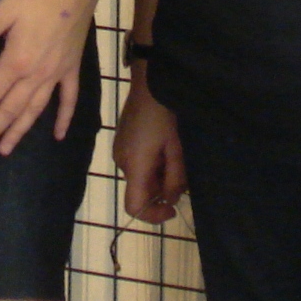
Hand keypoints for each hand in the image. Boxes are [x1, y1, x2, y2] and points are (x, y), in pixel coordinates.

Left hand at [0, 0, 95, 156]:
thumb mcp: (0, 12)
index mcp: (15, 61)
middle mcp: (36, 75)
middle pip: (10, 110)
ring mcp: (56, 75)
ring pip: (34, 110)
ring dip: (19, 131)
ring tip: (5, 150)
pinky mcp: (71, 69)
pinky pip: (68, 99)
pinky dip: (63, 118)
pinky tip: (58, 135)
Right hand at [112, 80, 185, 222]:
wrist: (149, 85)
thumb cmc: (164, 116)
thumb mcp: (176, 149)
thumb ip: (174, 179)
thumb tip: (170, 200)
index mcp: (134, 166)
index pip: (134, 206)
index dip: (152, 215)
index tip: (172, 209)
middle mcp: (121, 161)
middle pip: (138, 191)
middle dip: (161, 190)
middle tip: (181, 174)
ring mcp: (119, 150)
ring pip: (139, 177)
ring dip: (157, 176)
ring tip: (173, 155)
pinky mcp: (121, 142)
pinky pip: (135, 164)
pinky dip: (150, 165)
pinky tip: (163, 148)